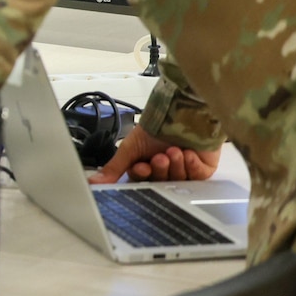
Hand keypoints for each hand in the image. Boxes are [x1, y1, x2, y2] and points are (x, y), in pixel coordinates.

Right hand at [88, 124, 219, 182]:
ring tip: (174, 150)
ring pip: (179, 180)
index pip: (143, 181)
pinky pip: (197, 176)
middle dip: (160, 169)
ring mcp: (185, 171)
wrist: (181, 112)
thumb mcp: (129, 148)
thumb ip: (113, 169)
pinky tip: (188, 153)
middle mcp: (166, 171)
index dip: (142, 175)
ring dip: (175, 165)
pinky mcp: (203, 169)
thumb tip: (92, 183)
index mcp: (146, 168)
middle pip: (161, 183)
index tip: (141, 166)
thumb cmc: (154, 127)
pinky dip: (191, 165)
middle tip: (159, 157)